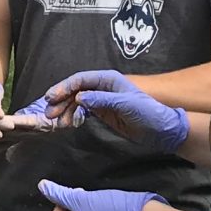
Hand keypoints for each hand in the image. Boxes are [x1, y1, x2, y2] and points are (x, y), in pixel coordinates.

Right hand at [48, 70, 188, 150]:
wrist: (160, 130)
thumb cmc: (147, 113)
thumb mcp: (126, 104)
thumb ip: (102, 100)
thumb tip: (79, 97)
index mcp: (108, 80)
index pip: (81, 80)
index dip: (65, 87)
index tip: (51, 97)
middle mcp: (102, 87)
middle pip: (75, 90)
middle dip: (61, 100)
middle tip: (49, 114)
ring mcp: (101, 100)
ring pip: (76, 101)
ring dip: (65, 110)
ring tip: (56, 123)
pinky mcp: (102, 112)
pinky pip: (82, 111)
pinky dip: (72, 116)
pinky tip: (66, 123)